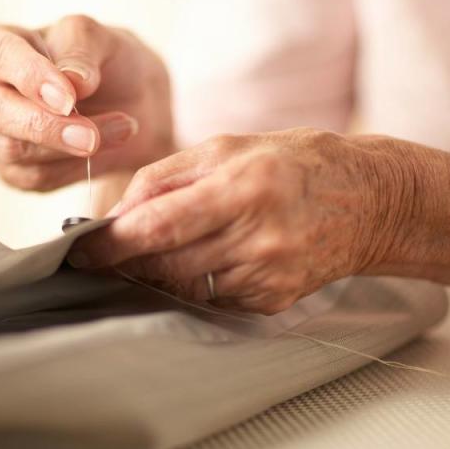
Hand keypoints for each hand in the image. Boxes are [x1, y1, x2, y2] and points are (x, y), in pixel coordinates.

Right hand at [0, 15, 172, 191]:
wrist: (131, 103)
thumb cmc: (104, 60)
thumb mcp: (100, 38)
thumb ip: (81, 48)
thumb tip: (72, 80)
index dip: (29, 76)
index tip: (69, 96)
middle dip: (44, 125)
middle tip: (90, 134)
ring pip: (13, 150)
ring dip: (68, 147)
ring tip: (122, 129)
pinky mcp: (11, 170)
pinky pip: (35, 177)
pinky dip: (75, 167)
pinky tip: (105, 148)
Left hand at [70, 128, 410, 313]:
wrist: (368, 201)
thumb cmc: (292, 164)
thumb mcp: (227, 148)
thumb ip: (165, 178)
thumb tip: (116, 214)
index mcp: (243, 188)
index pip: (160, 226)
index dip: (113, 243)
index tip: (81, 250)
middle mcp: (258, 237)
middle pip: (166, 265)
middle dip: (128, 260)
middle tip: (107, 251)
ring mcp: (267, 275)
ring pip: (184, 287)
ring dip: (158, 272)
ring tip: (160, 247)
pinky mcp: (272, 301)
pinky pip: (211, 298)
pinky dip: (194, 282)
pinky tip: (205, 258)